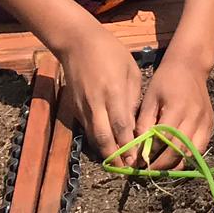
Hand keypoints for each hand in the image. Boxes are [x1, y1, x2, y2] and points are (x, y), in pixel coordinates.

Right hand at [51, 19, 143, 161]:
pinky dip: (97, 141)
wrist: (77, 43)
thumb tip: (136, 122)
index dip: (129, 145)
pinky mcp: (75, 108)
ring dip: (105, 152)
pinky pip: (87, 129)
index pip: (122, 125)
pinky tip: (107, 148)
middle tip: (127, 169)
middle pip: (104, 137)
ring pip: (93, 136)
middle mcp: (96, 103)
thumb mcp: (130, 71)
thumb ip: (132, 97)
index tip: (137, 159)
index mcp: (113, 92)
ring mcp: (83, 107)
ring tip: (119, 165)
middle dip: (116, 156)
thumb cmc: (111, 53)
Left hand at [133, 51, 213, 169]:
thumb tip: (137, 149)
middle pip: (178, 150)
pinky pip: (200, 148)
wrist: (191, 67)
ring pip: (192, 153)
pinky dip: (188, 157)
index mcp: (178, 108)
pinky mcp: (211, 125)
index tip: (137, 163)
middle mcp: (195, 117)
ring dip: (176, 164)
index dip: (149, 155)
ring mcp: (206, 122)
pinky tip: (175, 159)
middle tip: (147, 171)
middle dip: (161, 165)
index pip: (163, 140)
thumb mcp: (150, 99)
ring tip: (161, 168)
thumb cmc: (166, 81)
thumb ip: (144, 123)